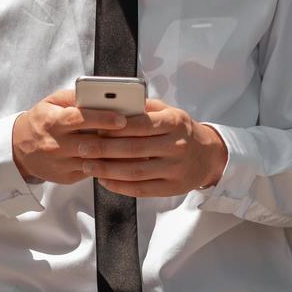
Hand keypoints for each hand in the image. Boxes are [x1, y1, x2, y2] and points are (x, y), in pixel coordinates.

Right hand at [11, 89, 128, 183]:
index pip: (78, 119)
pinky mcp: (67, 177)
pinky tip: (127, 159)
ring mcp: (61, 164)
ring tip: (140, 146)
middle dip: (115, 139)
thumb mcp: (51, 103)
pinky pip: (93, 172)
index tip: (122, 117)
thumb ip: (74, 97)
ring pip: (95, 161)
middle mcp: (56, 145)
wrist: (18, 150)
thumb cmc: (42, 121)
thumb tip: (100, 93)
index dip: (101, 119)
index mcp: (52, 122)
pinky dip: (111, 166)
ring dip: (118, 155)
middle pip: (90, 143)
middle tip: (139, 133)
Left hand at [74, 98, 228, 197]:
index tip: (94, 128)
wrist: (209, 156)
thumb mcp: (171, 112)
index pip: (140, 124)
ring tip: (88, 166)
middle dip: (104, 149)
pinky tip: (105, 180)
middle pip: (134, 149)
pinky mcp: (172, 187)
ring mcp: (175, 168)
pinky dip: (120, 186)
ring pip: (135, 171)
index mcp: (174, 122)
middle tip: (82, 148)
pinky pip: (142, 189)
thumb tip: (115, 103)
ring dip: (107, 170)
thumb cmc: (181, 131)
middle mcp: (177, 145)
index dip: (115, 127)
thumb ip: (145, 108)